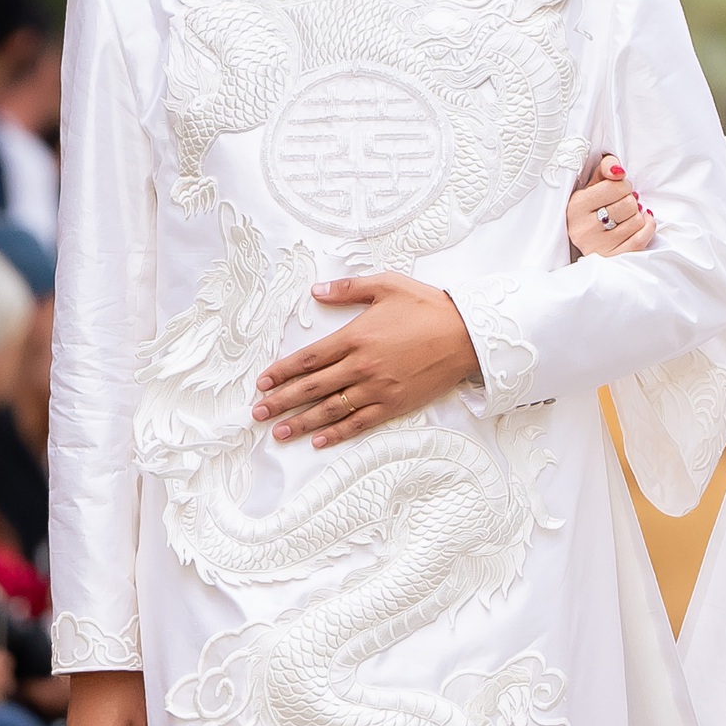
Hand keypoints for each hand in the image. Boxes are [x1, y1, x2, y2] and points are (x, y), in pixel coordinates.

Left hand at [253, 272, 480, 447]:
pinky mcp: (395, 404)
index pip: (309, 358)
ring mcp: (378, 388)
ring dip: (302, 422)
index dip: (282, 372)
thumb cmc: (428, 306)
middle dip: (282, 401)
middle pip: (312, 387)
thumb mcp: (388, 285)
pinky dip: (338, 433)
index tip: (262, 383)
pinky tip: (319, 441)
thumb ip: (348, 288)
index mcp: (356, 336)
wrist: (467, 334)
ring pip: (331, 409)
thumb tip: (316, 291)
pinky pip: (360, 422)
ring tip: (279, 432)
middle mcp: (362, 365)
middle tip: (258, 413)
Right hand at [567, 156, 653, 257]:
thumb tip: (618, 170)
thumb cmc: (591, 207)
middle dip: (630, 200)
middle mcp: (584, 228)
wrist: (585, 237)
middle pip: (628, 204)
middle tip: (622, 203)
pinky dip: (647, 227)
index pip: (614, 187)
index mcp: (576, 206)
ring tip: (626, 215)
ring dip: (637, 215)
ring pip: (636, 221)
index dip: (623, 185)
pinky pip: (641, 239)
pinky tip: (642, 222)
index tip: (618, 189)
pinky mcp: (613, 258)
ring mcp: (598, 246)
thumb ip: (605, 168)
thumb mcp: (592, 184)